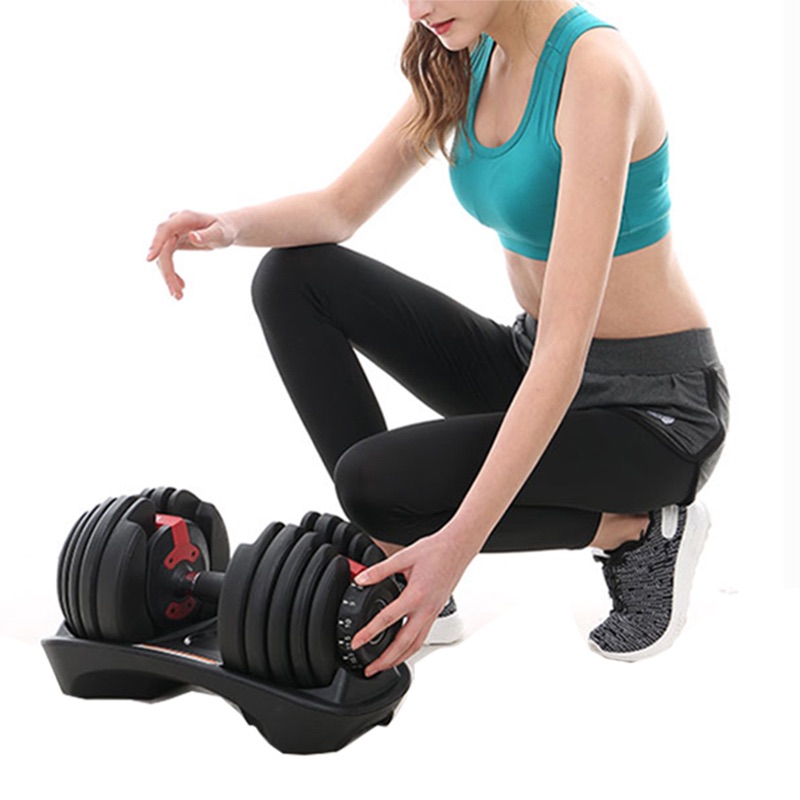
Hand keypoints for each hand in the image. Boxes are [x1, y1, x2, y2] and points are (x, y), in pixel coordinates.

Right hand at [146, 210, 235, 298]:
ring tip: (178, 295)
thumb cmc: (224, 229)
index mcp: (184, 217)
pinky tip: (181, 285)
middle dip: (167, 272)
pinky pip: (167, 259)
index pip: (165, 230)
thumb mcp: (220, 233)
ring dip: (169, 276)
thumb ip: (207, 235)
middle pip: (163, 248)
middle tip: (175, 293)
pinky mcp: (173, 243)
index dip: (156, 243)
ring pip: (163, 256)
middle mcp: (174, 224)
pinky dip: (172, 273)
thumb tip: (192, 236)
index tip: (150, 259)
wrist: (224, 228)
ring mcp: (172, 234)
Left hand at [350, 529, 474, 676]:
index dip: (369, 633)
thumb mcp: (404, 557)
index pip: (388, 620)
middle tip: (370, 669)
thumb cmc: (435, 551)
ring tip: (384, 666)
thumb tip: (361, 579)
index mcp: (416, 595)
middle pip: (404, 644)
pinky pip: (422, 637)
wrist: (458, 548)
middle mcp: (426, 609)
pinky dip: (410, 648)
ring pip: (416, 645)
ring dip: (399, 659)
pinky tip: (402, 649)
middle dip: (385, 660)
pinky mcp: (436, 612)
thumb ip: (380, 570)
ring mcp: (433, 613)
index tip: (357, 643)